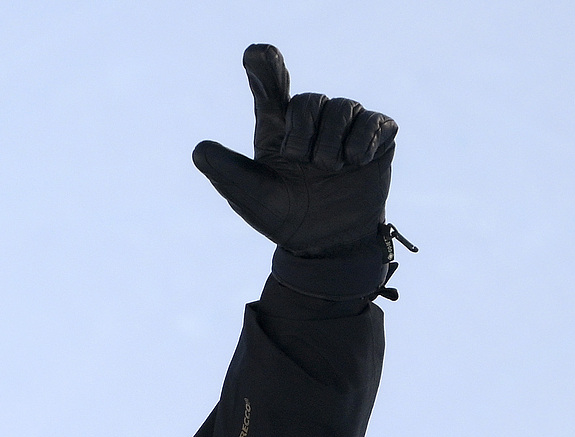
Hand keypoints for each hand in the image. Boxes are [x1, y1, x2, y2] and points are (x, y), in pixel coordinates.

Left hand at [193, 45, 396, 257]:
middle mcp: (311, 121)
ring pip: (344, 107)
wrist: (325, 245)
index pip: (270, 88)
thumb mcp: (252, 198)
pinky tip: (356, 163)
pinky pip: (376, 121)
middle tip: (302, 163)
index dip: (264, 67)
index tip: (257, 53)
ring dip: (333, 143)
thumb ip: (227, 172)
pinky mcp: (376, 137)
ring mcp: (345, 127)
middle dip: (305, 132)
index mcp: (277, 129)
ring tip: (330, 169)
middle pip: (310, 100)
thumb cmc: (284, 218)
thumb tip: (198, 149)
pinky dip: (364, 142)